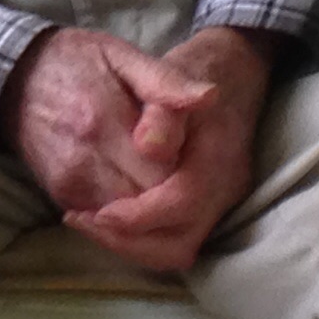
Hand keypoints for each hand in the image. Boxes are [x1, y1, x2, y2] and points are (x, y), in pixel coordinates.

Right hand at [1, 27, 213, 217]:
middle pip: (149, 205)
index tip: (197, 157)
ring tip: (169, 185)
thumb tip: (210, 97)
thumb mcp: (122, 55)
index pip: (165, 174)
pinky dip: (128, 214)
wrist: (14, 78)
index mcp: (105, 122)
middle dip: (175, 198)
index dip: (189, 173)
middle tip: (190, 176)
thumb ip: (164, 80)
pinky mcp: (61, 195)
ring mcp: (70, 184)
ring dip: (154, 211)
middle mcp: (85, 161)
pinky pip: (106, 222)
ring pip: (129, 223)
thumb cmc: (76, 62)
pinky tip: (140, 190)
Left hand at [62, 26, 277, 274]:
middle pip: (178, 246)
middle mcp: (224, 191)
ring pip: (176, 250)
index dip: (136, 218)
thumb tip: (149, 148)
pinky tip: (107, 216)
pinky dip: (140, 237)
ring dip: (132, 245)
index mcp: (218, 160)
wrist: (235, 69)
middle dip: (128, 243)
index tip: (96, 213)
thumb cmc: (198, 68)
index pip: (179, 206)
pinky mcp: (207, 205)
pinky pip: (173, 238)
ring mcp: (219, 202)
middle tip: (83, 222)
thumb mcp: (178, 72)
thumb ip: (163, 110)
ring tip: (90, 222)